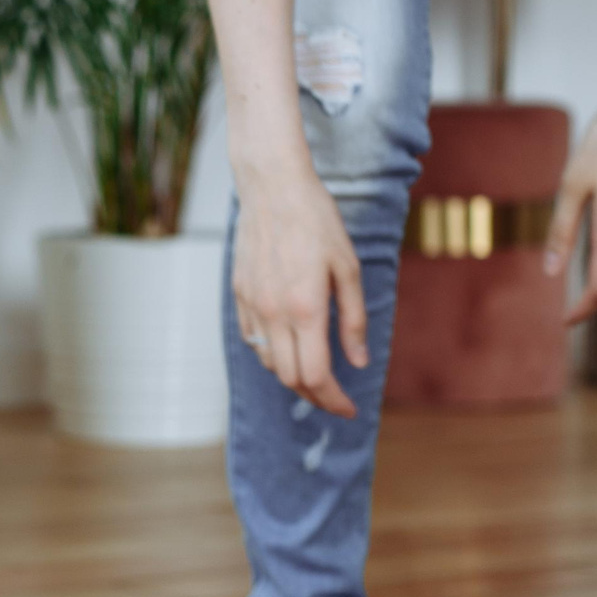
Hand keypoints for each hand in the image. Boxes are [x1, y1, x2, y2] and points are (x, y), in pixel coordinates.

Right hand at [234, 163, 367, 418]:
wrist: (272, 188)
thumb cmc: (317, 222)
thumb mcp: (349, 268)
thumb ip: (353, 319)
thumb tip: (357, 362)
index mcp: (305, 308)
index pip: (316, 376)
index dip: (334, 400)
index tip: (349, 408)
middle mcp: (273, 313)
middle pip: (291, 378)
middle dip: (316, 396)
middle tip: (336, 397)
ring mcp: (252, 305)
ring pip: (270, 363)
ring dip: (293, 376)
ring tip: (316, 371)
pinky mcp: (239, 295)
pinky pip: (254, 340)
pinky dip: (274, 353)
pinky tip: (291, 344)